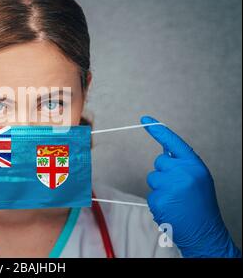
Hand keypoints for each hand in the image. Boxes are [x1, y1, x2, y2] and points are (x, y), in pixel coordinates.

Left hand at [141, 116, 240, 257]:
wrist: (206, 233)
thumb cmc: (201, 206)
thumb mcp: (197, 179)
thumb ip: (182, 164)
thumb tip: (165, 150)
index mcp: (195, 166)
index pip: (173, 142)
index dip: (158, 130)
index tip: (144, 119)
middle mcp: (183, 173)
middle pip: (159, 162)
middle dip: (164, 173)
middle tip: (178, 189)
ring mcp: (171, 186)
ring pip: (152, 178)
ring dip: (160, 189)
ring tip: (175, 201)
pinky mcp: (160, 199)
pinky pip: (151, 195)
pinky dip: (158, 202)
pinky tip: (171, 209)